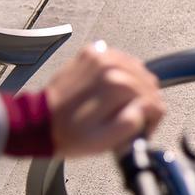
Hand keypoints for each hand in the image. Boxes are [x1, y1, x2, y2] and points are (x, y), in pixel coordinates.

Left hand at [44, 42, 165, 158]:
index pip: (155, 101)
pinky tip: (113, 89)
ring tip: (122, 104)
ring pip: (139, 69)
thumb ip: (132, 123)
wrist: (39, 121)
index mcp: (117, 85)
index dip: (150, 120)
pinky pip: (122, 60)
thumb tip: (148, 107)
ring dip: (136, 87)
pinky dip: (123, 73)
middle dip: (145, 102)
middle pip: (149, 83)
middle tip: (132, 118)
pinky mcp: (93, 53)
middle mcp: (111, 65)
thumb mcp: (104, 141)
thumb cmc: (70, 135)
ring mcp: (101, 55)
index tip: (139, 130)